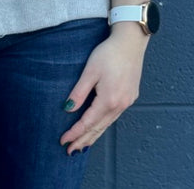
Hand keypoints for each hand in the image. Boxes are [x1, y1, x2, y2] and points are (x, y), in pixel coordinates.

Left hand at [60, 23, 148, 154]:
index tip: (63, 141)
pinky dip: (104, 125)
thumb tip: (68, 109)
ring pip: (107, 125)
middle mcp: (120, 105)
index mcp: (108, 100)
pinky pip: (114, 117)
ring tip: (82, 145)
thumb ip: (79, 92)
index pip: (88, 123)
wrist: (130, 42)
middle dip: (83, 140)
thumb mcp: (90, 71)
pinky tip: (98, 127)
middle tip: (70, 151)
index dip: (75, 133)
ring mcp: (127, 102)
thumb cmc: (109, 53)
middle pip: (98, 128)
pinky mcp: (130, 97)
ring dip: (94, 136)